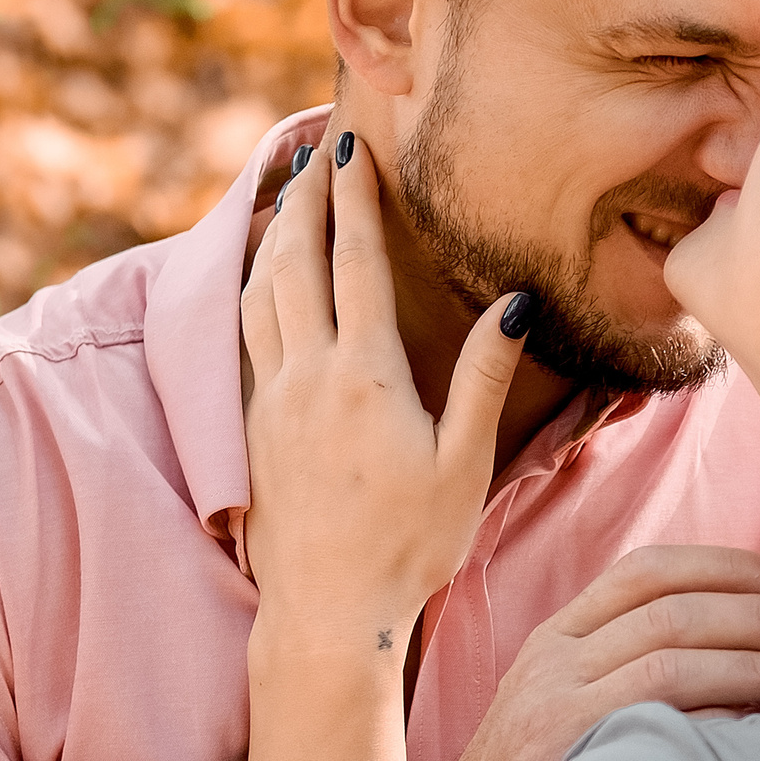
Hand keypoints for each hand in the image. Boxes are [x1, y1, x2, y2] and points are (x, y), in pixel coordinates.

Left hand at [239, 128, 527, 657]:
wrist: (328, 613)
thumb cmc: (410, 545)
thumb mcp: (465, 463)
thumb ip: (484, 377)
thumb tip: (513, 301)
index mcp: (364, 376)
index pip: (356, 263)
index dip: (354, 200)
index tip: (352, 147)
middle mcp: (307, 376)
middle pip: (296, 262)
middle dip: (306, 199)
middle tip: (314, 150)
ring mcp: (272, 400)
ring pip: (260, 293)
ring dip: (274, 237)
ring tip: (287, 197)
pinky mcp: (253, 427)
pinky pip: (247, 333)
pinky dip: (255, 287)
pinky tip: (263, 281)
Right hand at [431, 545, 759, 760]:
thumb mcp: (562, 700)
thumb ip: (627, 660)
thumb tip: (745, 633)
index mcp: (557, 636)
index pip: (646, 572)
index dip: (724, 565)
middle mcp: (553, 663)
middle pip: (672, 610)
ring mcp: (556, 712)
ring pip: (672, 659)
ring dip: (756, 659)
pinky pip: (661, 724)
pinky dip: (722, 717)